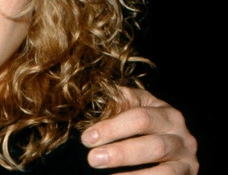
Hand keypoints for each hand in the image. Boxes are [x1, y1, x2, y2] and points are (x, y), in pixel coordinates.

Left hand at [81, 87, 197, 173]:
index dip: (112, 128)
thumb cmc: (139, 122)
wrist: (163, 141)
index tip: (88, 138)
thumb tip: (94, 108)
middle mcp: (182, 134)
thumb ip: (116, 105)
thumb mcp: (131, 107)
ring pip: (165, 171)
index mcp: (165, 111)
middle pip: (154, 146)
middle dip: (121, 154)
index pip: (140, 118)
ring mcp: (187, 158)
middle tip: (93, 159)